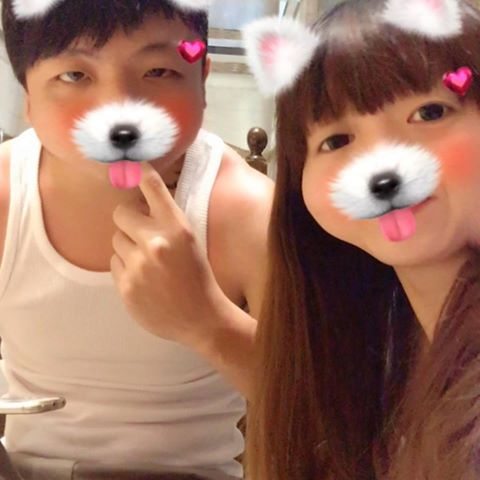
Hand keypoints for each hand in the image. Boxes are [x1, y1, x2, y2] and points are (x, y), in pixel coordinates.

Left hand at [111, 162, 226, 350]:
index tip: (132, 164)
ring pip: (116, 240)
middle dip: (129, 219)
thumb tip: (136, 205)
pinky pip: (114, 263)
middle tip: (141, 231)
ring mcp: (138, 266)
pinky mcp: (126, 287)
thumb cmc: (199, 278)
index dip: (140, 172)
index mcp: (178, 228)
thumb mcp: (191, 243)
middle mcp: (155, 243)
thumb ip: (166, 223)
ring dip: (128, 246)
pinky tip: (143, 278)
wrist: (202, 318)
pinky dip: (126, 267)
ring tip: (148, 262)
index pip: (153, 188)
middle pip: (121, 213)